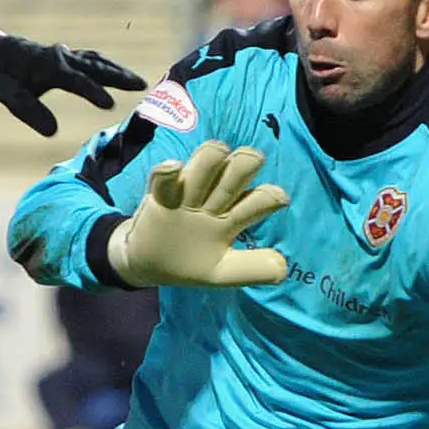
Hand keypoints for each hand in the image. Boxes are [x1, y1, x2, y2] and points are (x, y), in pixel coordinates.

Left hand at [0, 34, 146, 135]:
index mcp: (47, 66)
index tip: (110, 105)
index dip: (93, 92)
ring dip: (117, 70)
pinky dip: (106, 66)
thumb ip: (30, 112)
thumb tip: (52, 132)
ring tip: (137, 82)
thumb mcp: (8, 96)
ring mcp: (64, 54)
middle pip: (94, 66)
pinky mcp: (65, 56)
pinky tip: (116, 74)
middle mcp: (60, 57)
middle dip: (118, 76)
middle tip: (141, 86)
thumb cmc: (0, 76)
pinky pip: (91, 59)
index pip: (76, 80)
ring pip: (96, 61)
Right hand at [106, 141, 289, 286]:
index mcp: (233, 217)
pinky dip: (168, 171)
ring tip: (216, 155)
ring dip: (213, 157)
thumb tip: (282, 268)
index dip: (270, 196)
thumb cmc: (189, 264)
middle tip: (247, 164)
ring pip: (205, 164)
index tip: (276, 199)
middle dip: (247, 162)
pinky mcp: (159, 195)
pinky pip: (163, 178)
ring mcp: (186, 195)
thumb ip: (251, 270)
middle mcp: (214, 200)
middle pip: (237, 170)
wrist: (146, 266)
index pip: (259, 199)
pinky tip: (174, 168)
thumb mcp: (221, 273)